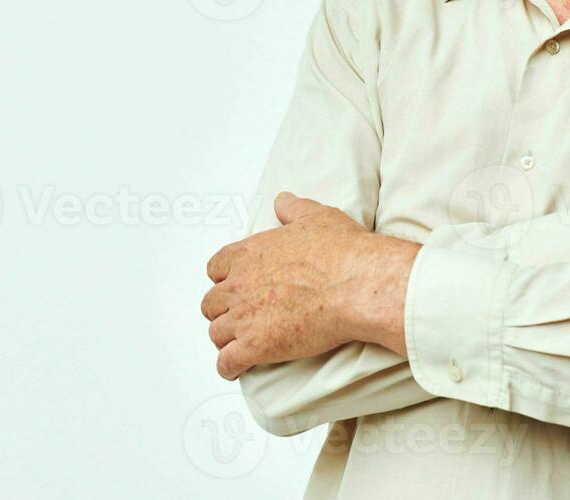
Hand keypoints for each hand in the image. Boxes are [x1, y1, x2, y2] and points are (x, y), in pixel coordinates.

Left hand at [201, 192, 416, 378]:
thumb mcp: (317, 217)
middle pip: (211, 303)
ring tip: (242, 343)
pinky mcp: (255, 346)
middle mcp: (239, 284)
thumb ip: (293, 209)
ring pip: (217, 334)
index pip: (215, 268)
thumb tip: (282, 201)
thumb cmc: (342, 252)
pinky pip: (227, 363)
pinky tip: (238, 368)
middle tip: (242, 316)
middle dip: (224, 310)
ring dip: (227, 339)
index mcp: (249, 253)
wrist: (358, 284)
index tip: (236, 285)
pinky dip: (230, 367)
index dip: (225, 278)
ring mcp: (244, 317)